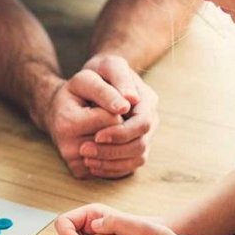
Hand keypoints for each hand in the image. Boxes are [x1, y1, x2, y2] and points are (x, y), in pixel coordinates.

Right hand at [43, 70, 125, 177]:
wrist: (54, 113)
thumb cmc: (73, 94)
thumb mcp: (85, 82)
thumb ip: (105, 91)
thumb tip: (128, 105)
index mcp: (69, 123)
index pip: (113, 120)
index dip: (118, 109)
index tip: (108, 102)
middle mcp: (68, 148)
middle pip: (117, 139)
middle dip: (120, 125)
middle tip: (108, 115)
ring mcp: (74, 163)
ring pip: (119, 157)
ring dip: (121, 141)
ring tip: (109, 127)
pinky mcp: (80, 173)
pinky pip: (114, 169)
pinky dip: (119, 156)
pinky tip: (109, 142)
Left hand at [78, 55, 158, 177]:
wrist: (98, 79)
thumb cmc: (101, 71)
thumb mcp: (108, 65)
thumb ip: (120, 78)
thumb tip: (130, 100)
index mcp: (148, 101)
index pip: (142, 124)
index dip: (121, 133)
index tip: (96, 135)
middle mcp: (149, 120)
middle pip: (140, 145)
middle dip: (113, 151)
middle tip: (85, 151)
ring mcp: (143, 134)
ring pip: (136, 158)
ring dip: (111, 163)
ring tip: (86, 160)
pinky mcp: (133, 146)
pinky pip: (129, 165)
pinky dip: (112, 169)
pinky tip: (92, 165)